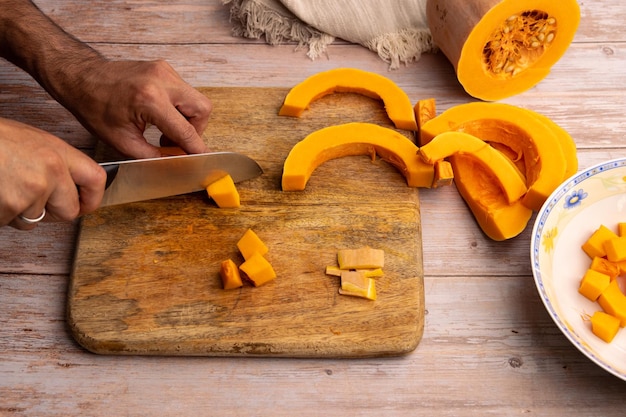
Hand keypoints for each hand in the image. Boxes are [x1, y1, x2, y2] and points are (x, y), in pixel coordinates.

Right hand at [0, 117, 105, 229]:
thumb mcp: (30, 141)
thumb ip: (54, 163)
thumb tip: (69, 187)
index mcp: (58, 152)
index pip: (96, 179)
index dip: (92, 198)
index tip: (84, 205)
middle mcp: (50, 172)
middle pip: (68, 211)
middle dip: (51, 213)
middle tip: (30, 199)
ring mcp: (30, 192)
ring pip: (33, 220)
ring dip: (17, 212)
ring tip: (2, 185)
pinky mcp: (10, 207)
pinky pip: (9, 222)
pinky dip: (0, 214)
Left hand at [62, 59, 212, 158]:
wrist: (81, 77)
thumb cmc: (94, 106)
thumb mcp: (122, 141)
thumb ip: (154, 154)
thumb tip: (177, 162)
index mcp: (150, 99)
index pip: (186, 130)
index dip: (197, 149)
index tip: (204, 160)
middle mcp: (162, 80)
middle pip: (202, 109)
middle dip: (196, 130)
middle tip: (177, 142)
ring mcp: (165, 71)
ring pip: (196, 100)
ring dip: (188, 120)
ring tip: (166, 131)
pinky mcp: (164, 69)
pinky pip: (185, 92)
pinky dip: (179, 108)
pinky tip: (161, 118)